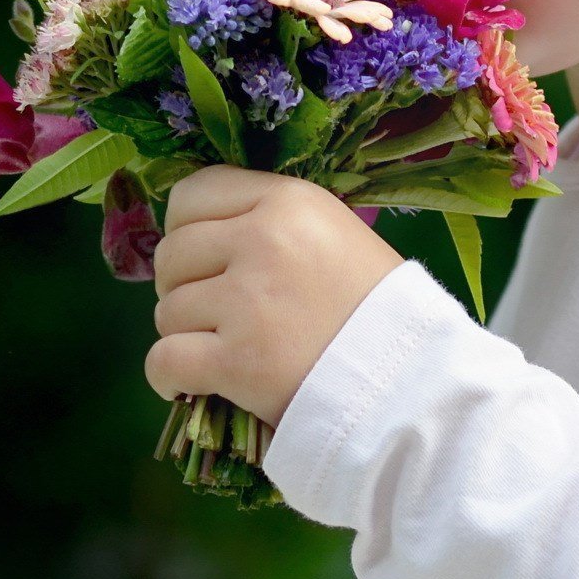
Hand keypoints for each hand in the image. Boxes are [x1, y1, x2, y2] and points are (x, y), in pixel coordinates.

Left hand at [145, 165, 406, 430]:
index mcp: (288, 201)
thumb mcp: (335, 236)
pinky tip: (186, 385)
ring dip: (184, 334)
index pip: (193, 193)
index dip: (185, 229)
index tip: (201, 259)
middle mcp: (261, 240)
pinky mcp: (237, 361)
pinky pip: (163, 360)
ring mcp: (246, 301)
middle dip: (182, 286)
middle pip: (173, 254)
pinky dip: (167, 377)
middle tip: (211, 313)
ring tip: (221, 350)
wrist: (414, 384)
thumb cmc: (381, 312)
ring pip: (167, 311)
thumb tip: (204, 236)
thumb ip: (273, 224)